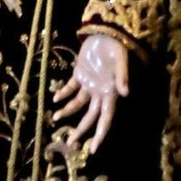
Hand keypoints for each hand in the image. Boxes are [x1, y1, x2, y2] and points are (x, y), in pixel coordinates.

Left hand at [53, 32, 127, 153]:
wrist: (107, 31)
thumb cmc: (116, 46)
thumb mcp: (121, 60)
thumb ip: (122, 76)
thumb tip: (125, 93)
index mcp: (110, 93)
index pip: (105, 119)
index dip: (99, 135)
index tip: (92, 150)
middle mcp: (100, 92)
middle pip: (90, 116)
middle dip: (81, 130)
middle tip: (69, 143)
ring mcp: (89, 83)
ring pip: (78, 104)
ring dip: (67, 111)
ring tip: (56, 118)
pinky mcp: (80, 73)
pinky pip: (71, 87)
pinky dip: (63, 93)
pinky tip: (55, 98)